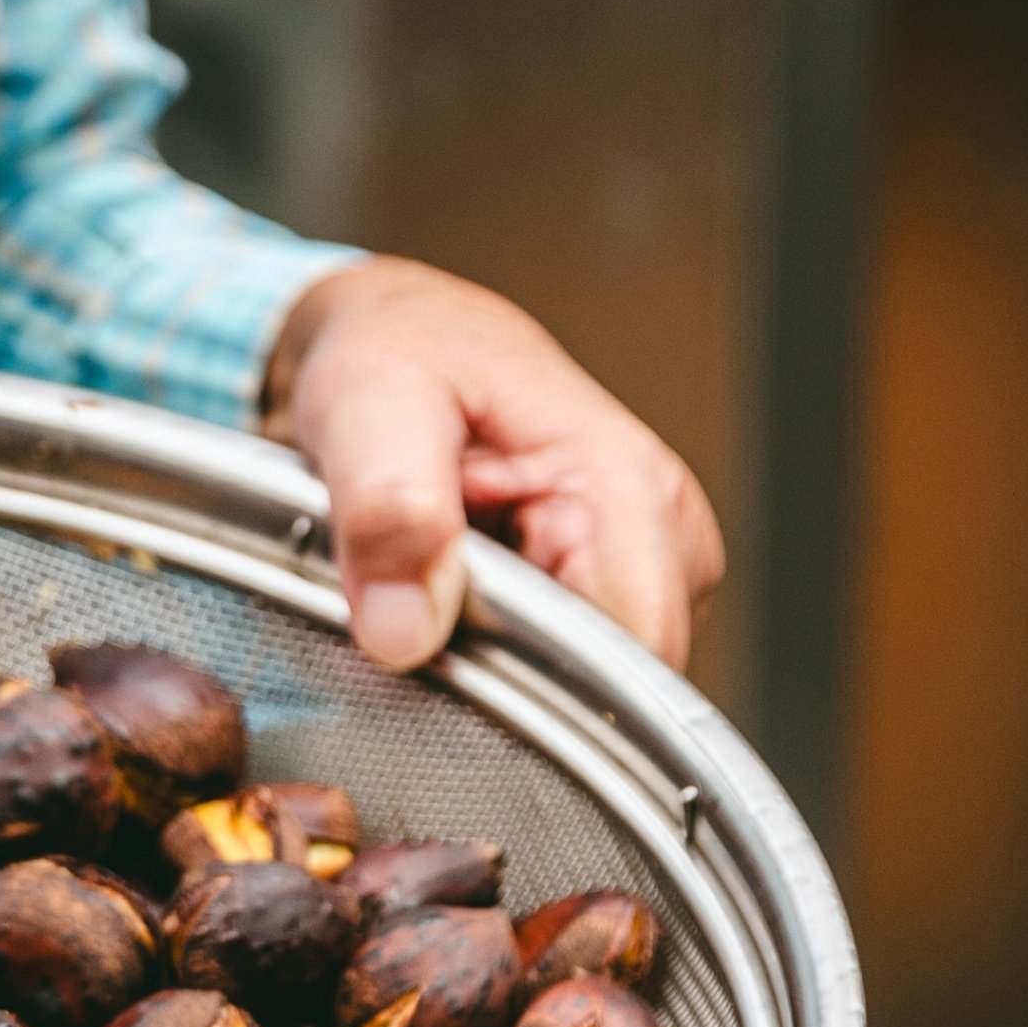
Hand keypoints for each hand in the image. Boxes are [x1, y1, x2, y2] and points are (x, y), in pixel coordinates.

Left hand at [260, 256, 724, 678]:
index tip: (449, 664)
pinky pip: (564, 667)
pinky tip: (457, 593)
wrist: (404, 335)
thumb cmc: (399, 351)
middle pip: (610, 686)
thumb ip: (389, 511)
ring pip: (585, 686)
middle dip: (509, 674)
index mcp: (627, 485)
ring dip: (500, 661)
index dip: (541, 691)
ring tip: (436, 579)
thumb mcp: (367, 405)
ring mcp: (644, 566)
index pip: (633, 658)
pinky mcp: (609, 589)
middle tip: (419, 596)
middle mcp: (660, 533)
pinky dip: (500, 650)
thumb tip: (403, 631)